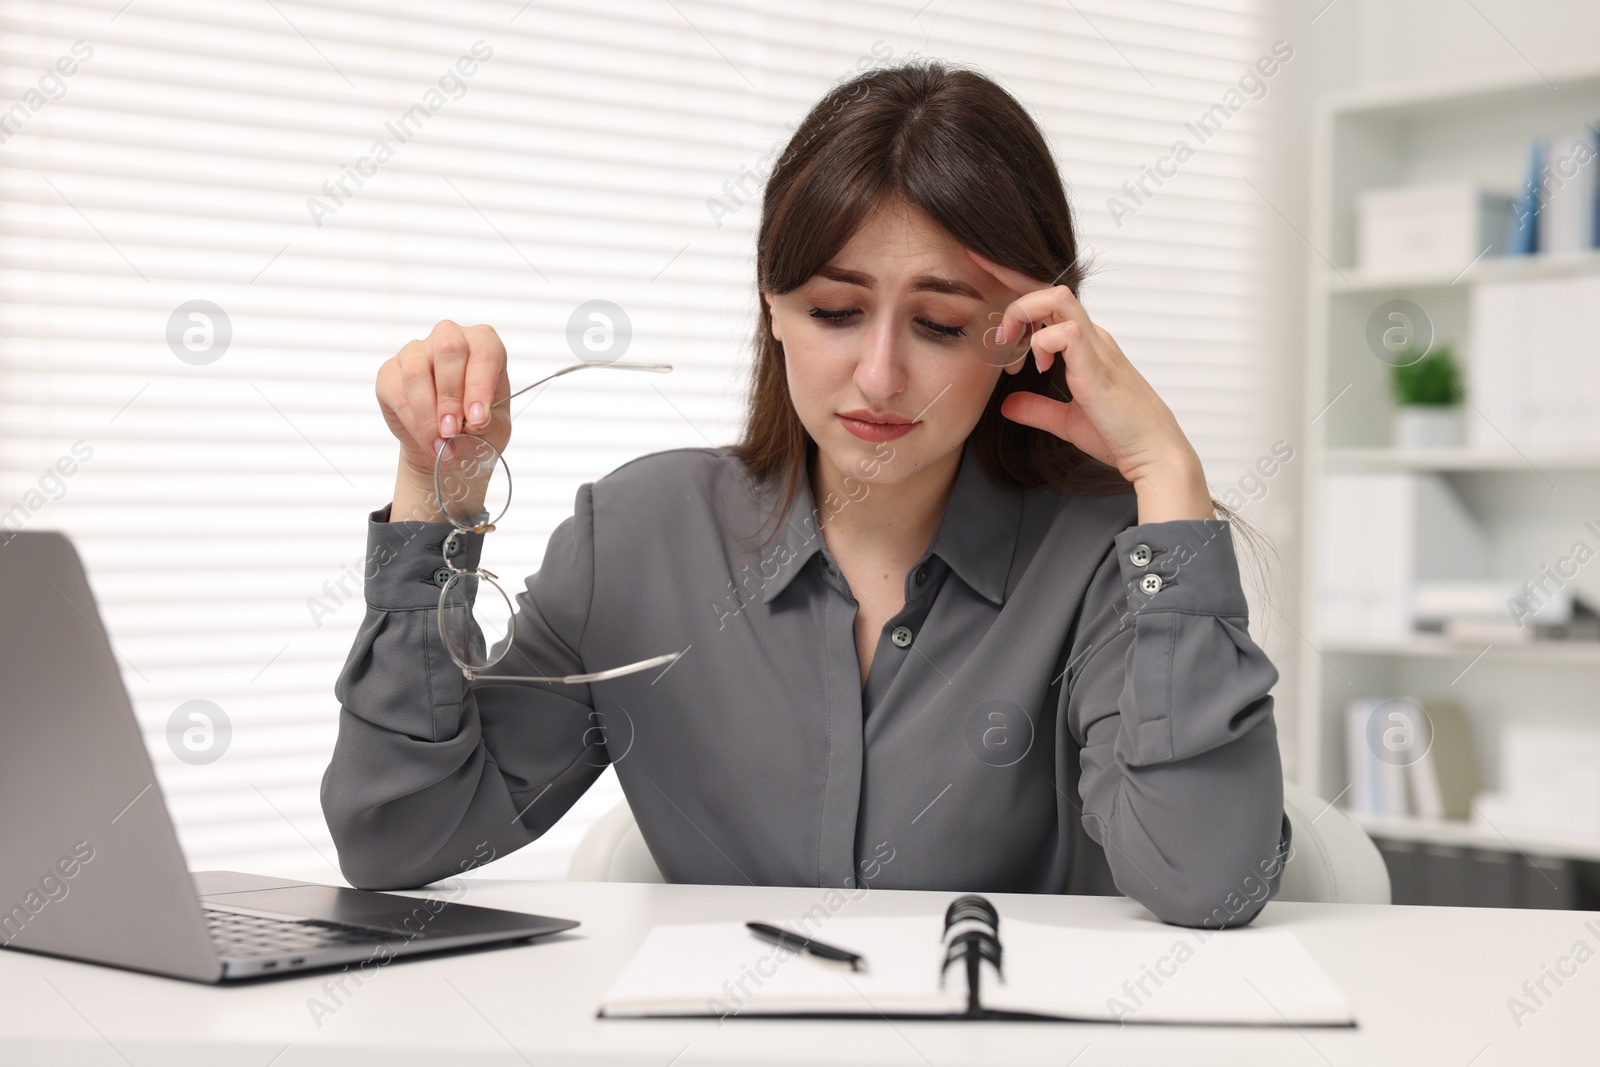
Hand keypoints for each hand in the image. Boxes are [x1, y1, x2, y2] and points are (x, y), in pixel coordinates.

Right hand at [376, 320, 510, 481]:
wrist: (449, 447)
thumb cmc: (477, 428)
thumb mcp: (495, 428)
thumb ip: (489, 421)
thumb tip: (472, 421)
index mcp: (483, 343)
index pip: (485, 352)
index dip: (481, 386)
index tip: (478, 420)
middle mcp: (450, 337)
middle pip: (448, 349)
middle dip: (450, 396)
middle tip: (453, 431)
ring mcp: (416, 352)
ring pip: (417, 372)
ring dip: (428, 413)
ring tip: (440, 443)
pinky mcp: (390, 371)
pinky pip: (396, 392)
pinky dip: (413, 422)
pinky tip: (427, 441)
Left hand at [965, 249, 1197, 488]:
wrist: (1151, 452)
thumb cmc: (1118, 435)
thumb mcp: (1066, 420)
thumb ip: (1037, 409)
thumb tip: (1007, 405)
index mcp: (1087, 345)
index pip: (1052, 306)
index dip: (1021, 309)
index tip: (1001, 337)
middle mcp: (1092, 337)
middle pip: (1050, 291)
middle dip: (1016, 306)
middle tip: (1003, 340)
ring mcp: (1096, 347)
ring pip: (1057, 299)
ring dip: (1025, 316)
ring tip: (1015, 351)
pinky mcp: (1096, 364)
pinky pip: (1064, 332)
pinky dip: (1042, 344)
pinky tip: (1039, 368)